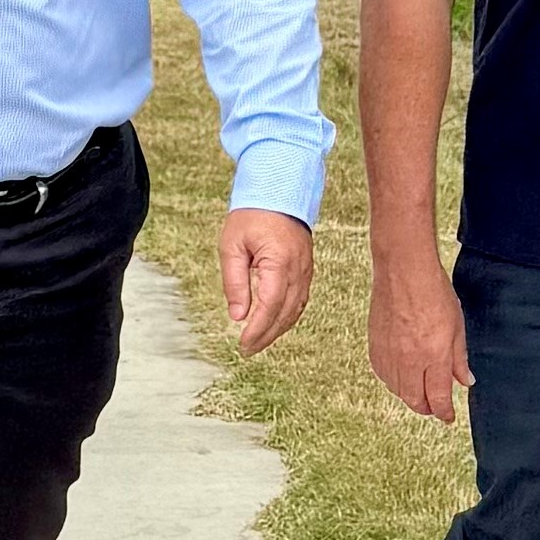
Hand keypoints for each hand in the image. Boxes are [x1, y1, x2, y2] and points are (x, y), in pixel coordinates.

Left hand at [220, 209, 315, 357]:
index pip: (270, 306)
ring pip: (296, 310)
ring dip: (277, 329)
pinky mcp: (306, 269)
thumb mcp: (232, 246)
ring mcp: (306, 269)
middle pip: (285, 314)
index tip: (242, 344)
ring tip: (257, 342)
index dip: (257, 329)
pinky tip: (274, 324)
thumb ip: (235, 282)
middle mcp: (298, 269)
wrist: (279, 190)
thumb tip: (237, 315)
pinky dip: (287, 316)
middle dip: (266, 336)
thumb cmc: (253, 214)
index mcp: (279, 262)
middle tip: (246, 350)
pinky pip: (300, 300)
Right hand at [369, 257, 471, 422]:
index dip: (444, 412)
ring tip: (420, 390)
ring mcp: (390, 355)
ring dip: (410, 395)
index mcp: (434, 356)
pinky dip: (393, 381)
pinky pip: (383, 375)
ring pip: (397, 390)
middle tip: (435, 406)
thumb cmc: (434, 292)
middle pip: (415, 400)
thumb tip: (465, 381)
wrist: (403, 272)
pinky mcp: (375, 346)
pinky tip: (401, 375)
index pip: (438, 398)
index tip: (448, 417)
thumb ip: (459, 358)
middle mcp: (410, 360)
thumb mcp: (457, 326)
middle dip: (427, 407)